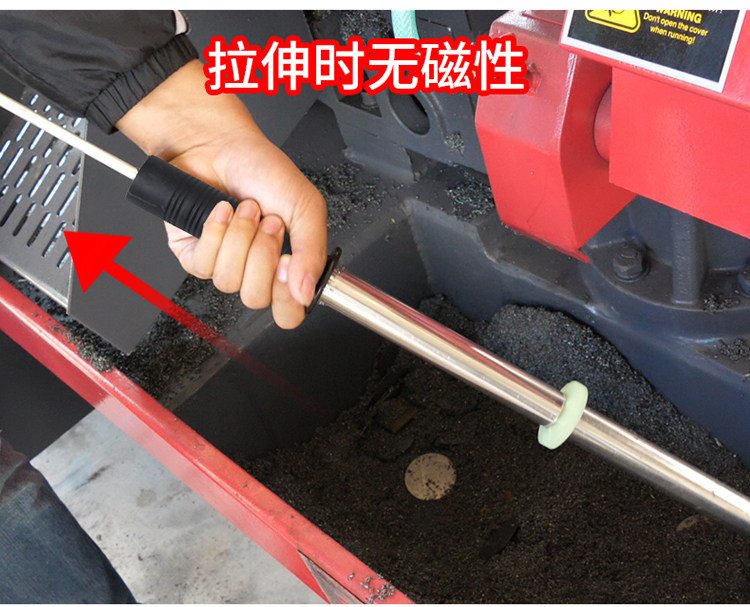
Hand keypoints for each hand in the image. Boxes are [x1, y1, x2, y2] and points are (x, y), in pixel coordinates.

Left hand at [116, 61, 326, 328]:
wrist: (218, 143)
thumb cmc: (261, 169)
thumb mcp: (304, 205)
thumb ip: (313, 251)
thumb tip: (307, 292)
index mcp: (287, 265)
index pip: (289, 312)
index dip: (288, 300)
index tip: (289, 267)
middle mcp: (254, 270)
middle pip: (257, 299)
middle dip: (263, 255)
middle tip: (268, 223)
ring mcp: (223, 264)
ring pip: (229, 282)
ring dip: (239, 239)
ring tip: (244, 210)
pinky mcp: (193, 254)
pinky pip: (203, 266)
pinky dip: (214, 233)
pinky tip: (220, 212)